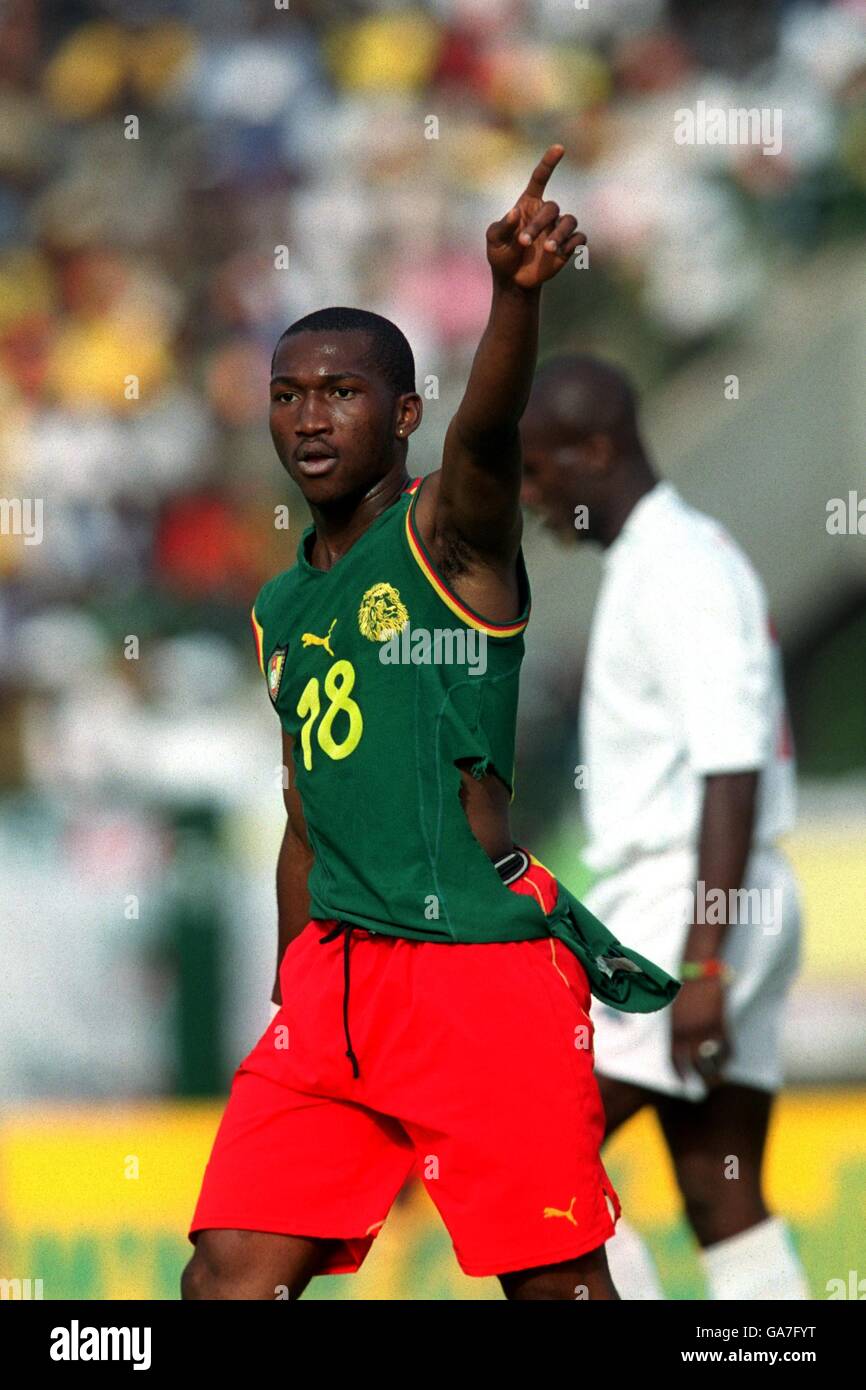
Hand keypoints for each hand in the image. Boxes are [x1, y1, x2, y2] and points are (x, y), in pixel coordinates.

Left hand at [486, 144, 584, 290]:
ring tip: (549, 249)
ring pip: (570, 221)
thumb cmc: (501, 255)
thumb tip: (514, 213)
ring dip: (560, 234)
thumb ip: (502, 227)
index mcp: (528, 205)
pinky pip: (579, 238)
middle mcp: (545, 214)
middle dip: (539, 224)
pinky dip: (572, 244)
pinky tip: (560, 254)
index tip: (559, 148)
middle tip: (523, 242)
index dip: (549, 163)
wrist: (513, 280)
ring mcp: (558, 229)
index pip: (540, 179)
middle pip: (552, 207)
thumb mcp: (494, 241)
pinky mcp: (568, 247)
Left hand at [670, 977, 729, 1085]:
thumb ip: (677, 1031)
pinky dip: (729, 1056)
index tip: (684, 1084)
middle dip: (701, 1079)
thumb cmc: (684, 990)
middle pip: (696, 1066)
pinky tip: (729, 1059)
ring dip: (718, 1072)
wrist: (698, 971)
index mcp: (674, 1031)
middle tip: (706, 1086)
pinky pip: (727, 1048)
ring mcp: (706, 1030)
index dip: (679, 1075)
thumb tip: (681, 1050)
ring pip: (714, 1061)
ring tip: (720, 1078)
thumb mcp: (673, 1012)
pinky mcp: (721, 1024)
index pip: (675, 1061)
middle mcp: (689, 1034)